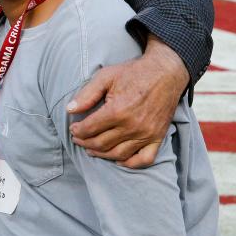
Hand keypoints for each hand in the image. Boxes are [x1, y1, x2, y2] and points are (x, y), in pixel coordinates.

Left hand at [66, 36, 188, 168]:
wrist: (166, 72)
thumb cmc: (134, 73)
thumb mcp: (106, 76)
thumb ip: (86, 94)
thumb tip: (69, 110)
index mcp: (118, 110)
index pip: (89, 129)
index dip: (77, 131)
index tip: (73, 128)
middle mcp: (132, 126)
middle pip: (101, 144)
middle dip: (85, 143)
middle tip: (78, 139)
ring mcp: (147, 134)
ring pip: (118, 154)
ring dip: (101, 154)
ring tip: (91, 149)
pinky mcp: (158, 137)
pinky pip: (144, 159)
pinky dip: (129, 163)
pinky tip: (118, 160)